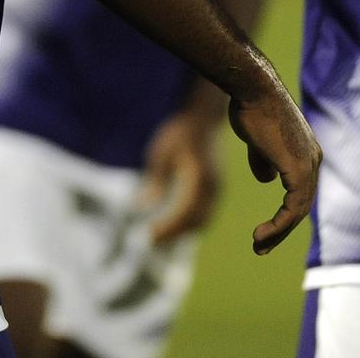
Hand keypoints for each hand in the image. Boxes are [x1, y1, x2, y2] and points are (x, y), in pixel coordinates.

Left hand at [139, 109, 220, 244]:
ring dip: (183, 232)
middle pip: (197, 221)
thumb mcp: (161, 153)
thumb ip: (154, 182)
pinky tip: (173, 226)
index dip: (168, 226)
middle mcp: (213, 187)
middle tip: (151, 240)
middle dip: (174, 234)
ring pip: (203, 220)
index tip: (148, 234)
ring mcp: (218, 189)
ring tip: (160, 237)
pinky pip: (206, 212)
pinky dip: (190, 223)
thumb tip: (141, 207)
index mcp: (199, 177)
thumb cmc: (179, 132)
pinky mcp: (217, 189)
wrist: (204, 118)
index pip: (184, 211)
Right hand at [227, 81, 319, 254]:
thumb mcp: (257, 139)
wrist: (253, 89)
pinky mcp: (299, 172)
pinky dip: (278, 226)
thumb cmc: (251, 107)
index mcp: (306, 153)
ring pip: (298, 212)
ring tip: (258, 245)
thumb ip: (263, 159)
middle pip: (301, 205)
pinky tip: (262, 234)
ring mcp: (309, 166)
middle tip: (261, 246)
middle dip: (280, 229)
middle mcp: (313, 160)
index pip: (299, 191)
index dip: (283, 214)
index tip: (264, 230)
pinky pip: (292, 209)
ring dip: (277, 232)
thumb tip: (267, 179)